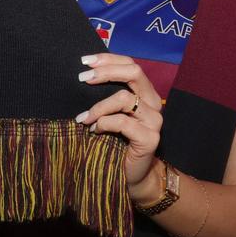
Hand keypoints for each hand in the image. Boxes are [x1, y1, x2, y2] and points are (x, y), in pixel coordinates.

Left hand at [74, 53, 162, 192]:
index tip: (84, 61)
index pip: (131, 64)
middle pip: (134, 72)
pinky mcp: (150, 138)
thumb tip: (82, 76)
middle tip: (81, 78)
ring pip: (124, 98)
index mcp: (145, 93)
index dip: (108, 59)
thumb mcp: (110, 114)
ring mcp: (154, 120)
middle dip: (105, 72)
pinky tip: (94, 130)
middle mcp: (153, 102)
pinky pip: (122, 123)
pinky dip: (104, 123)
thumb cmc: (116, 143)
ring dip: (98, 106)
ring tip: (83, 118)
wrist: (132, 176)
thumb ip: (106, 96)